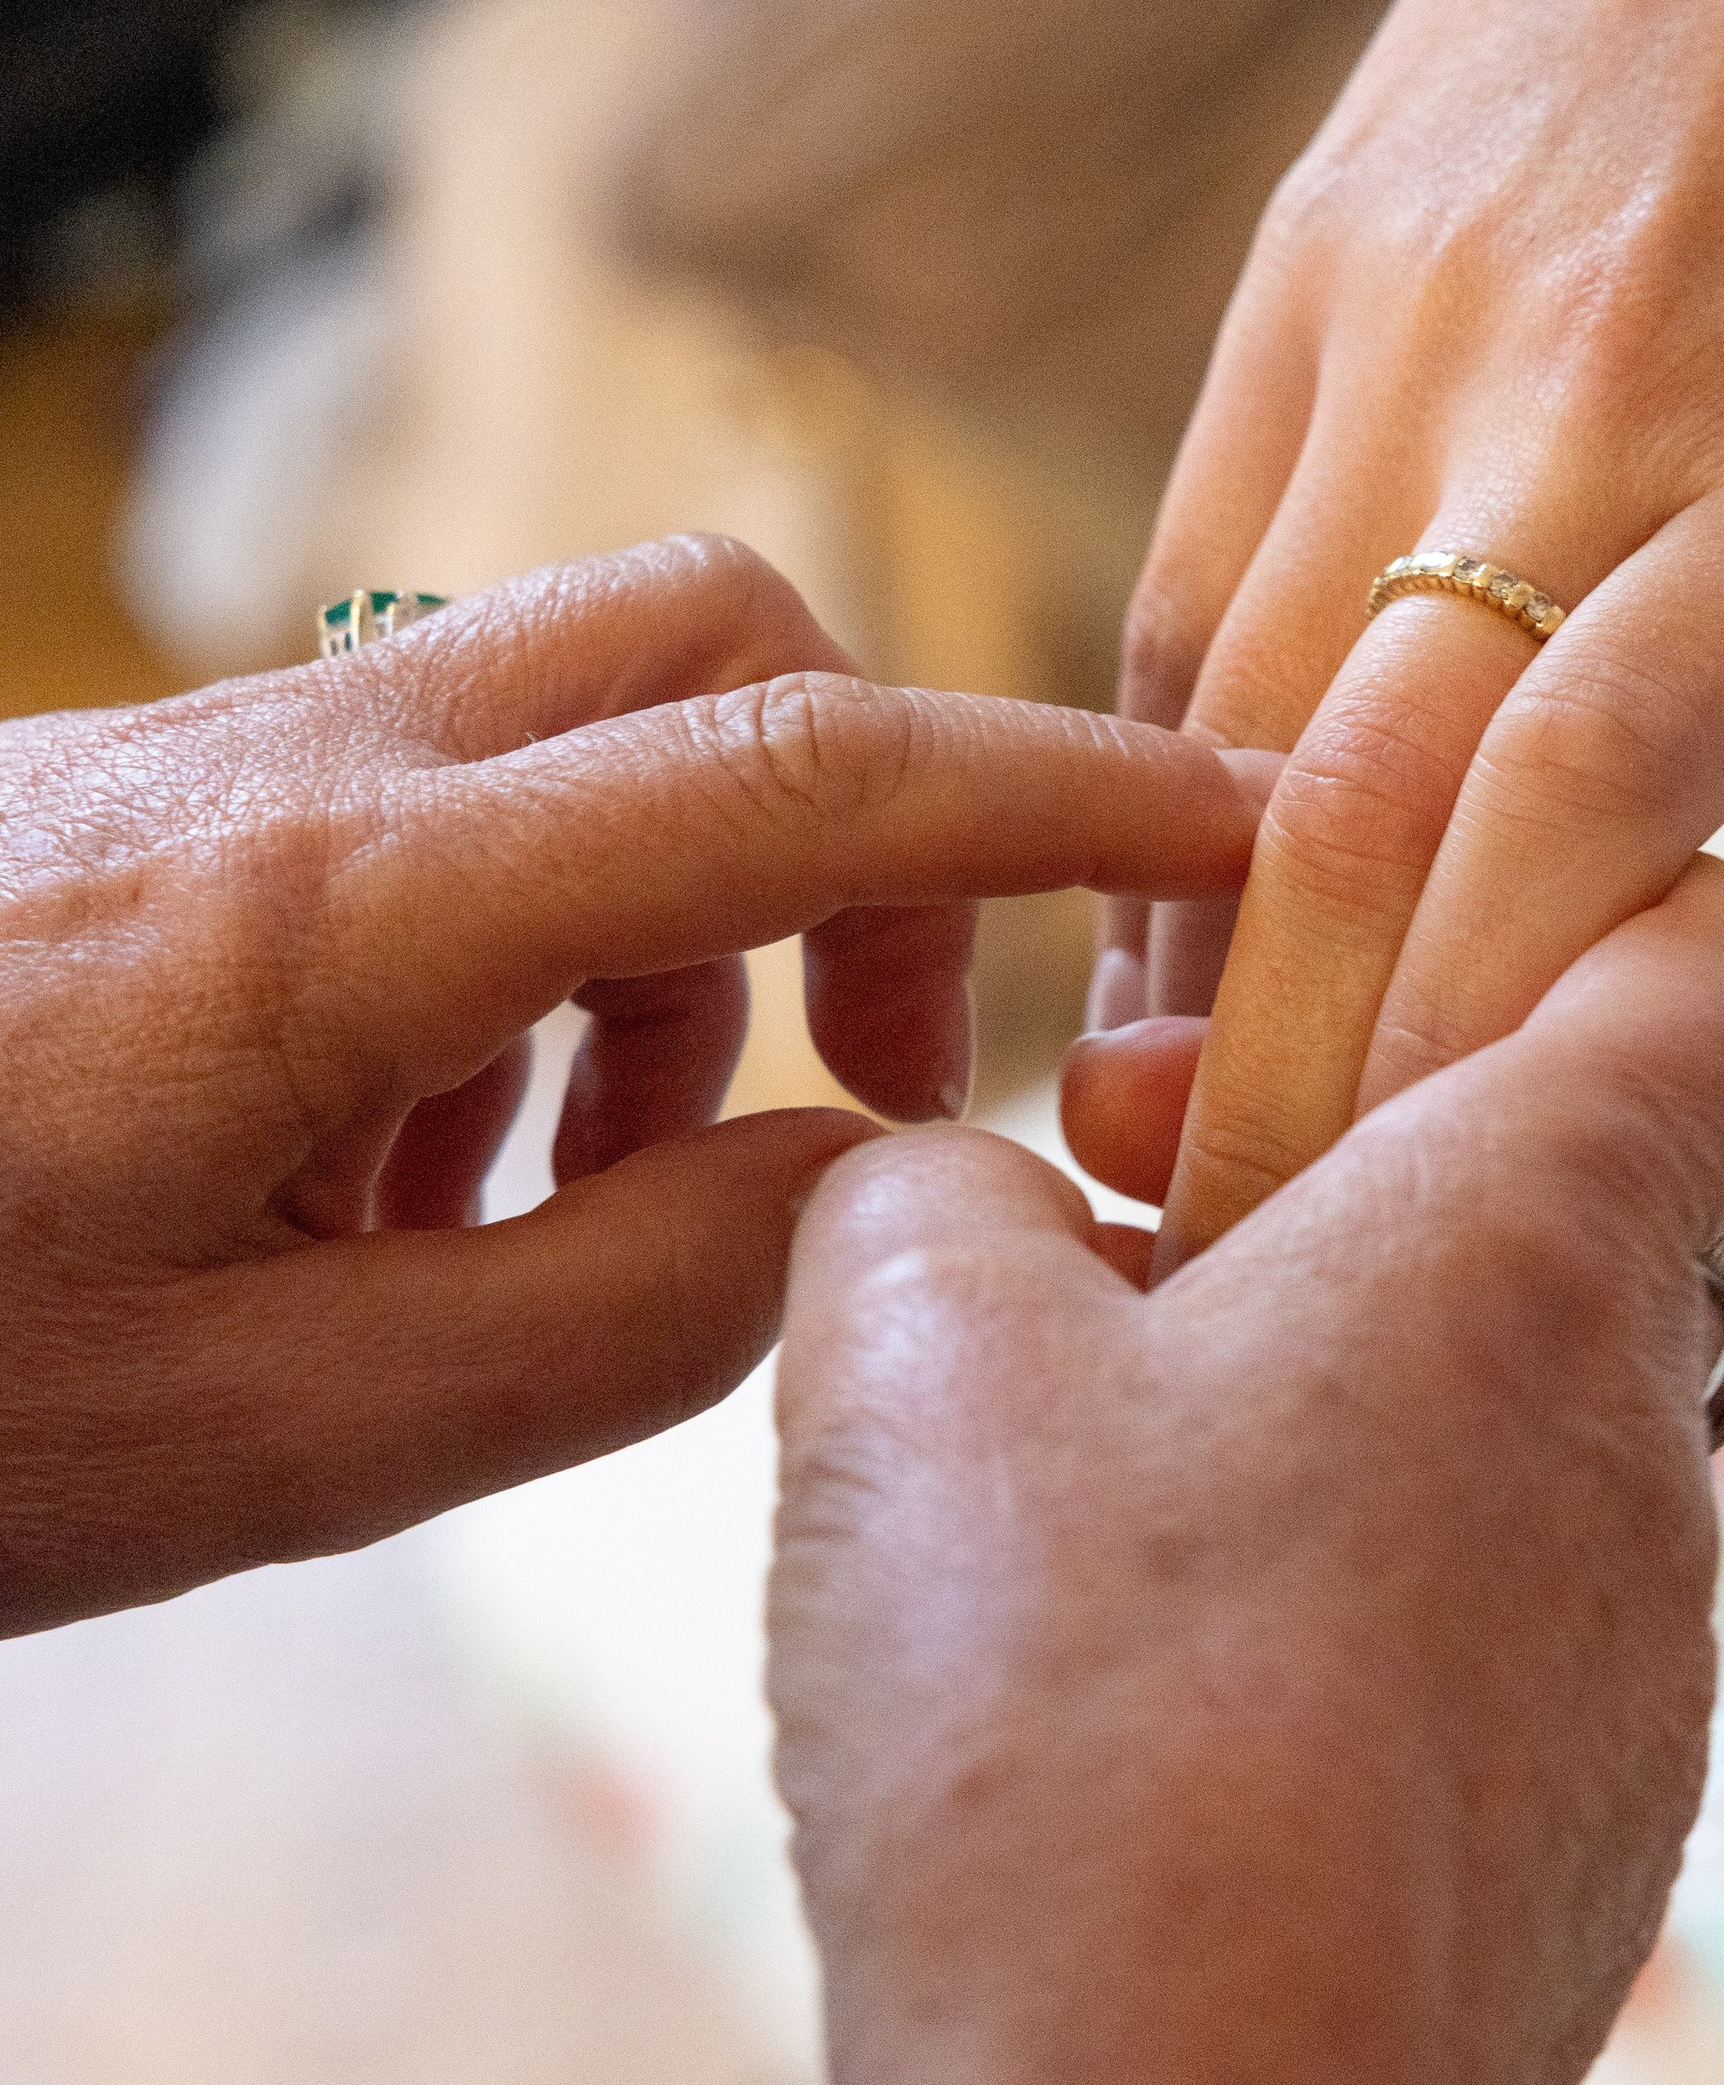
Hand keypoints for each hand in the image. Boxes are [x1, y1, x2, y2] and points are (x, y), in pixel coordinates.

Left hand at [1, 535, 1259, 1635]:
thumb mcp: (250, 1447)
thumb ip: (606, 1320)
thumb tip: (850, 1194)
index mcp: (341, 919)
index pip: (803, 772)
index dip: (1064, 795)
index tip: (1240, 841)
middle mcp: (286, 775)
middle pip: (708, 637)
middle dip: (871, 827)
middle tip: (852, 1079)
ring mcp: (191, 766)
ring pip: (566, 713)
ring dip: (664, 921)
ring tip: (560, 1202)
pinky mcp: (122, 811)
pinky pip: (406, 792)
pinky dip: (506, 949)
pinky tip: (387, 1182)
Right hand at [760, 856, 1723, 2084]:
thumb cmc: (1057, 1727)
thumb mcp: (904, 1343)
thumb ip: (945, 1180)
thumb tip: (1000, 1208)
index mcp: (1536, 1254)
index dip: (1595, 904)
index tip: (1381, 958)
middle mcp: (1646, 1448)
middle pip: (1571, 1198)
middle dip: (1348, 1160)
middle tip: (1110, 1210)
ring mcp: (1643, 1668)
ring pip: (1509, 1421)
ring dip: (1324, 1388)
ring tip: (1082, 1481)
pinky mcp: (1586, 1845)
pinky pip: (1486, 1630)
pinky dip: (1341, 1595)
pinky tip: (1141, 1700)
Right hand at [1113, 0, 1723, 1260]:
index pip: (1591, 796)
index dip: (1477, 1039)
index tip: (1430, 1231)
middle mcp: (1586, 389)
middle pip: (1368, 796)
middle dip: (1292, 1069)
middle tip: (1258, 1273)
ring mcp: (1410, 316)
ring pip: (1233, 703)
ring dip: (1197, 949)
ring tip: (1193, 1145)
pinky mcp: (1304, 261)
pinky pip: (1195, 574)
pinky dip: (1164, 772)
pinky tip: (1169, 909)